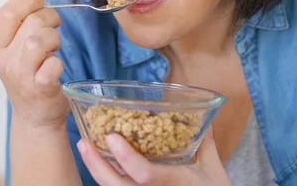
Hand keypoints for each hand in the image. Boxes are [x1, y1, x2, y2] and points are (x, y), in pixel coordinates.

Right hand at [0, 0, 67, 129]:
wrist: (36, 117)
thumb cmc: (29, 76)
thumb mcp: (16, 47)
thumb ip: (16, 19)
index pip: (8, 12)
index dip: (29, 2)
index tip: (41, 5)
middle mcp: (6, 60)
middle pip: (32, 22)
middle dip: (50, 19)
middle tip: (54, 30)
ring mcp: (22, 76)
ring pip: (40, 40)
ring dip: (54, 39)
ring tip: (54, 48)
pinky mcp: (40, 90)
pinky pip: (52, 66)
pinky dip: (57, 63)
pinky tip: (56, 68)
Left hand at [77, 127, 231, 185]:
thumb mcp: (213, 169)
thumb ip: (205, 142)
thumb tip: (204, 116)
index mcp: (174, 182)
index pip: (144, 175)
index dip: (125, 158)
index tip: (111, 137)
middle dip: (96, 165)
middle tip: (83, 142)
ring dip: (97, 170)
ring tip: (86, 149)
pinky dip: (108, 180)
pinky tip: (103, 166)